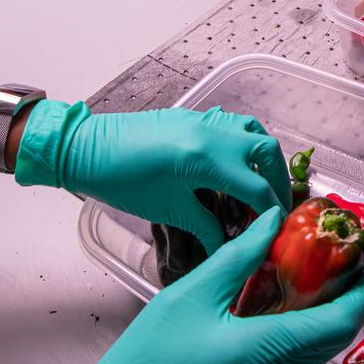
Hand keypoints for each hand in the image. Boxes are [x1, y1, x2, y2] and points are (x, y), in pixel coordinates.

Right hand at [0, 208, 363, 363]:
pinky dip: (294, 363)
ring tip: (294, 306)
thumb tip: (272, 222)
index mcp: (269, 352)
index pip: (340, 322)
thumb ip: (239, 257)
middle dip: (340, 308)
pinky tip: (265, 343)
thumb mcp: (190, 296)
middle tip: (335, 277)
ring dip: (314, 338)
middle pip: (331, 344)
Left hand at [15, 102, 290, 253]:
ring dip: (264, 155)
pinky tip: (235, 160)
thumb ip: (206, 226)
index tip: (277, 227)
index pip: (257, 188)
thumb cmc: (122, 182)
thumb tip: (227, 247)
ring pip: (252, 129)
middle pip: (267, 152)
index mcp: (209, 160)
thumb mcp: (169, 210)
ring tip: (262, 180)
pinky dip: (243, 140)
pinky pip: (230, 122)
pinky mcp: (192, 116)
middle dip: (278, 179)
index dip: (271, 211)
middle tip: (275, 204)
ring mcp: (203, 120)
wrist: (85, 149)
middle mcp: (213, 134)